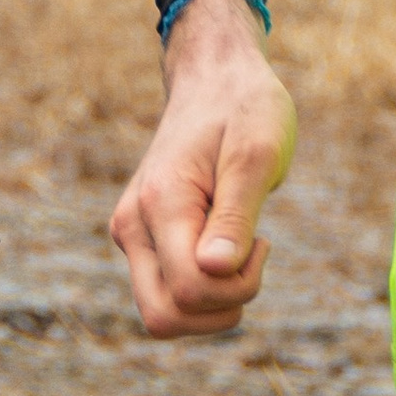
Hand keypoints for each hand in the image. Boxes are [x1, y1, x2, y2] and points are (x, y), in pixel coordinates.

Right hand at [109, 0, 297, 341]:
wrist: (215, 78)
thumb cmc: (245, 109)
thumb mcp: (257, 154)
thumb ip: (236, 215)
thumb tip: (214, 270)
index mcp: (160, 202)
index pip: (190, 289)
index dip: (238, 286)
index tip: (263, 242)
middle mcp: (132, 225)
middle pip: (164, 317)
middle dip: (220, 309)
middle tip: (253, 257)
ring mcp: (131, 234)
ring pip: (161, 315)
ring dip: (212, 305)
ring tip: (241, 252)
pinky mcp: (141, 239)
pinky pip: (165, 294)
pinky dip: (203, 292)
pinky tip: (226, 250)